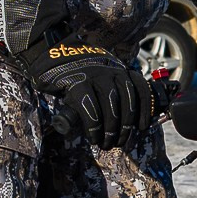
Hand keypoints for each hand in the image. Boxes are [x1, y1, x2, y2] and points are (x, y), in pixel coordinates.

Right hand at [22, 44, 146, 148]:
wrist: (51, 55)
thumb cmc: (78, 73)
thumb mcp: (101, 77)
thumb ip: (113, 92)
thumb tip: (125, 121)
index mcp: (120, 69)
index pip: (140, 89)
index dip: (145, 110)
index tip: (143, 127)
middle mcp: (111, 70)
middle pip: (127, 102)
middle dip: (125, 127)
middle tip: (119, 142)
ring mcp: (95, 76)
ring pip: (112, 107)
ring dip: (111, 129)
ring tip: (106, 143)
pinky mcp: (78, 82)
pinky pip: (91, 109)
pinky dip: (94, 127)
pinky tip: (93, 136)